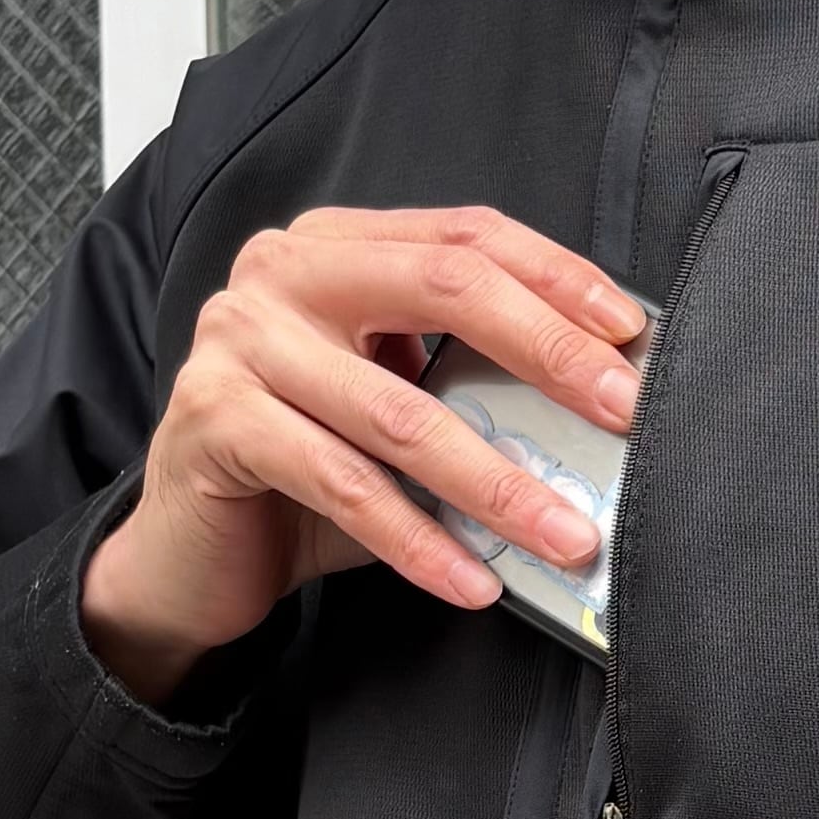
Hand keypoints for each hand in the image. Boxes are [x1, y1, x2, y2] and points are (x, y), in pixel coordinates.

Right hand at [80, 204, 644, 704]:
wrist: (188, 554)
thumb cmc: (301, 476)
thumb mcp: (389, 408)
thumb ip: (462, 382)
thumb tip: (591, 410)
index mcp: (334, 248)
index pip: (464, 237)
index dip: (556, 278)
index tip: (630, 335)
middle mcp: (281, 275)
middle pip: (443, 287)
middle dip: (548, 353)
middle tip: (622, 415)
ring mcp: (240, 342)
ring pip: (401, 412)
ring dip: (499, 483)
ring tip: (567, 535)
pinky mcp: (216, 423)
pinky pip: (344, 488)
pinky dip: (420, 544)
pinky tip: (475, 581)